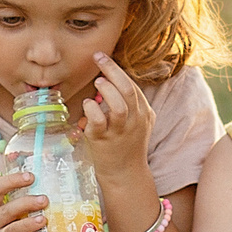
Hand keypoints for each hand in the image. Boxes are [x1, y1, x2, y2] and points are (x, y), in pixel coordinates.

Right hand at [0, 166, 46, 231]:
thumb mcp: (11, 217)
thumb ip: (22, 201)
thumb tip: (52, 185)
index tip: (23, 168)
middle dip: (11, 181)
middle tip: (32, 177)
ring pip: (6, 210)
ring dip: (26, 203)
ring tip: (44, 200)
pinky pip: (13, 231)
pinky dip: (27, 224)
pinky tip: (41, 221)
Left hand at [77, 53, 155, 181]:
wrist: (126, 175)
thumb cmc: (127, 146)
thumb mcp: (138, 123)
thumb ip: (130, 104)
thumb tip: (110, 80)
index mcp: (144, 113)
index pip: (132, 86)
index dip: (116, 69)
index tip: (102, 57)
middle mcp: (135, 121)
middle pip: (128, 90)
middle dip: (112, 70)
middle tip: (98, 58)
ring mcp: (120, 132)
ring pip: (119, 105)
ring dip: (106, 90)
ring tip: (97, 83)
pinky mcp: (104, 142)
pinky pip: (99, 122)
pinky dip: (92, 110)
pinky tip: (88, 105)